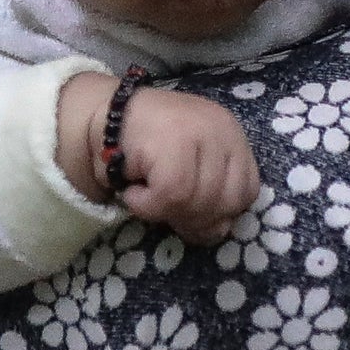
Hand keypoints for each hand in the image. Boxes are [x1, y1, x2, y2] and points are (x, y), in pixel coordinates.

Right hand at [62, 83, 256, 235]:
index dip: (219, 214)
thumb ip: (207, 198)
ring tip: (145, 195)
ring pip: (197, 201)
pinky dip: (146, 206)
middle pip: (226, 202)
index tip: (188, 212)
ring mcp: (200, 132)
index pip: (247, 192)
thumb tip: (215, 233)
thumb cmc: (146, 147)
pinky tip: (134, 191)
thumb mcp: (190, 170)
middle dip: (192, 218)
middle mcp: (223, 129)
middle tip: (162, 208)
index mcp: (232, 136)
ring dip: (165, 211)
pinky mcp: (174, 142)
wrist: (103, 116)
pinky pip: (170, 197)